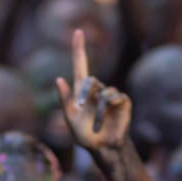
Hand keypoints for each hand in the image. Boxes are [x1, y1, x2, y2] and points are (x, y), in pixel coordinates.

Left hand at [55, 29, 131, 156]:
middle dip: (84, 92)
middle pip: (90, 80)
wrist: (103, 148)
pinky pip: (115, 97)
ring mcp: (111, 95)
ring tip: (95, 126)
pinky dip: (108, 108)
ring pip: (103, 93)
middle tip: (80, 106)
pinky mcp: (123, 102)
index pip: (81, 65)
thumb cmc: (84, 135)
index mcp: (82, 91)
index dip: (79, 48)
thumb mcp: (70, 119)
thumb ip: (64, 100)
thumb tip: (58, 78)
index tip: (78, 32)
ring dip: (97, 110)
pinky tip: (106, 118)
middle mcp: (97, 90)